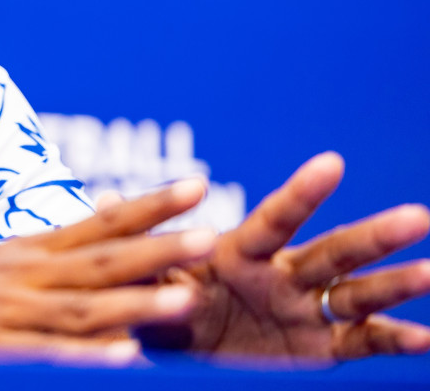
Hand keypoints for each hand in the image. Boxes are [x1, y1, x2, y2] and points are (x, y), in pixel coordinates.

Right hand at [0, 177, 216, 363]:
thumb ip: (52, 253)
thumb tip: (109, 224)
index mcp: (26, 252)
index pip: (99, 223)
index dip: (149, 207)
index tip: (196, 186)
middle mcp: (20, 276)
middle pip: (100, 260)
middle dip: (160, 247)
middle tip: (211, 236)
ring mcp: (4, 315)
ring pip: (83, 309)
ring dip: (136, 303)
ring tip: (187, 299)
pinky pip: (45, 358)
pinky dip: (87, 359)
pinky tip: (125, 359)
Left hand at [155, 152, 429, 360]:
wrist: (180, 352)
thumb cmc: (161, 310)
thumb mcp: (148, 287)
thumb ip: (145, 261)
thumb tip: (115, 211)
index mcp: (240, 254)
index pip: (275, 219)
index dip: (302, 194)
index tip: (332, 162)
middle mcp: (283, 276)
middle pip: (333, 252)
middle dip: (374, 237)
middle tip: (418, 215)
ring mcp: (305, 310)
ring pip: (358, 294)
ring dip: (396, 283)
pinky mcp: (319, 349)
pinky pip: (362, 342)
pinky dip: (396, 340)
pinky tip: (428, 337)